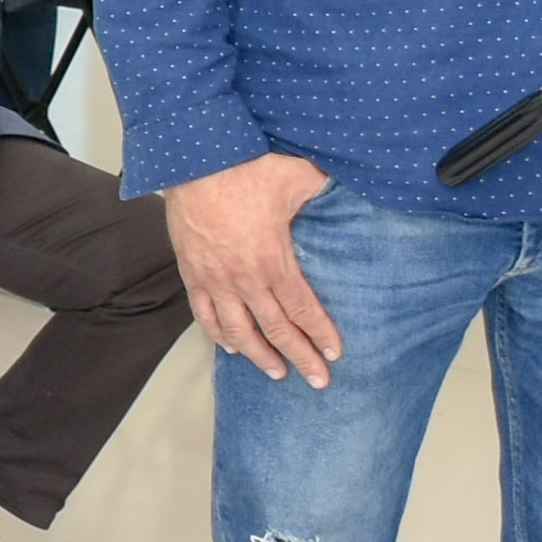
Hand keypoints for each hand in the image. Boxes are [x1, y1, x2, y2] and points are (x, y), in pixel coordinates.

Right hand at [171, 149, 337, 384]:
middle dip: (300, 358)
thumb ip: (324, 191)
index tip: (334, 354)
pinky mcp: (193, 273)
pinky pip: (205, 314)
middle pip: (276, 330)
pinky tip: (231, 348)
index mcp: (273, 259)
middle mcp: (244, 278)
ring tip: (277, 372)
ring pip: (239, 331)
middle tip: (318, 381)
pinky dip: (219, 336)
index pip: (302, 309)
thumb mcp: (296, 176)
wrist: (194, 160)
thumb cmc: (244, 167)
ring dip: (260, 356)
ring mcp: (215, 279)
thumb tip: (348, 190)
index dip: (320, 334)